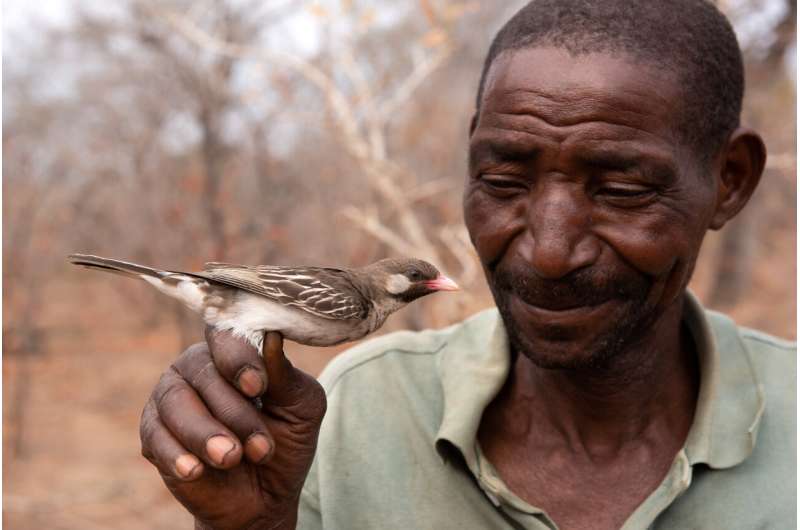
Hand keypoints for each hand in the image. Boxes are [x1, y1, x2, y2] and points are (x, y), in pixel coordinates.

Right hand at [139, 328, 326, 529]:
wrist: (265, 496)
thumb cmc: (285, 440)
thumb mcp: (301, 408)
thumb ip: (286, 376)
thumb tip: (273, 337)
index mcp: (234, 351)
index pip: (227, 336)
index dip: (239, 359)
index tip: (257, 388)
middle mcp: (197, 366)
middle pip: (204, 372)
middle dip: (235, 413)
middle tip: (261, 449)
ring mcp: (170, 397)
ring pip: (175, 402)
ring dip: (205, 433)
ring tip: (231, 458)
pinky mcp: (154, 434)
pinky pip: (156, 436)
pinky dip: (177, 454)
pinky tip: (196, 470)